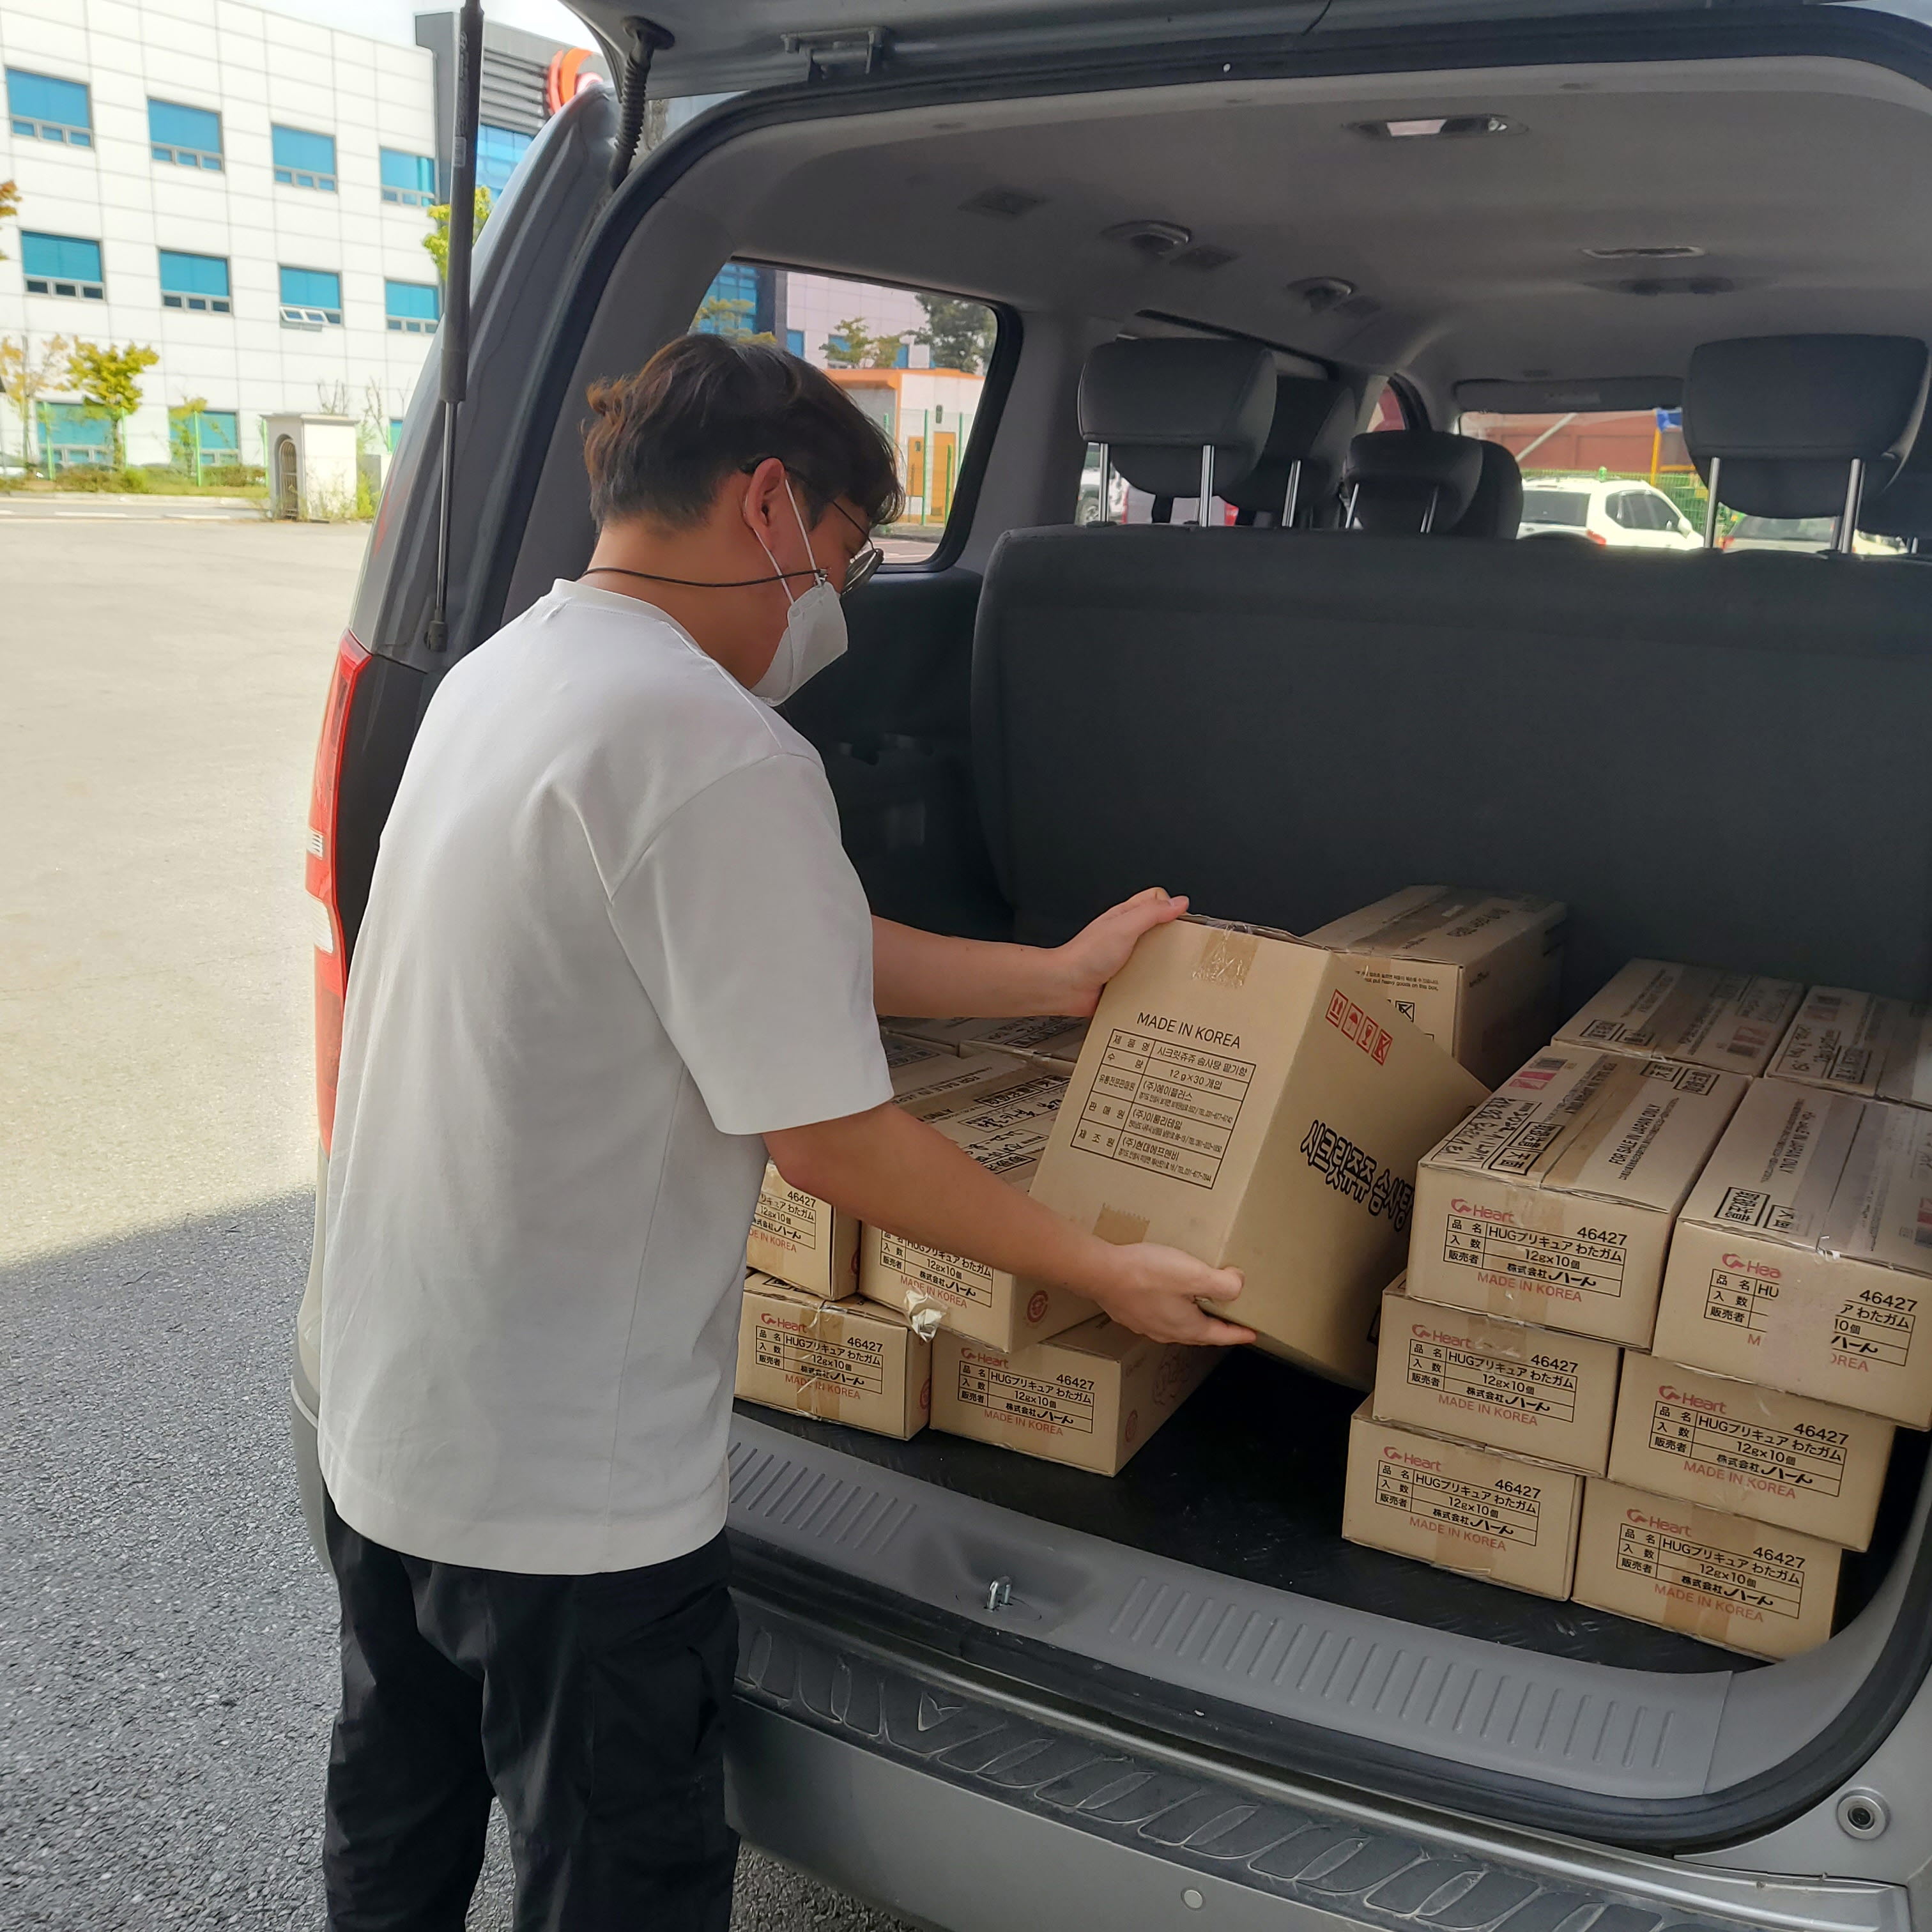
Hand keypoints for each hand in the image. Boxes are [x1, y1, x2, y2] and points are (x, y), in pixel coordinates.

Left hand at [1051, 888, 1188, 1016]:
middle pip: (1160, 929)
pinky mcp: (1126, 979)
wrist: (1065, 986)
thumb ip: (1151, 913)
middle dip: (1173, 937)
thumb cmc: (1085, 955)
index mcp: (1126, 916)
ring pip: (1156, 956)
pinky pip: (1147, 979)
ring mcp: (1126, 957)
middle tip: (1182, 947)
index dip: (1171, 906)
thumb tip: (1179, 902)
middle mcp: (1126, 935)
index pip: (1157, 900)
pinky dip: (1153, 984)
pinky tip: (1157, 988)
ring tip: (1172, 969)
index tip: (1183, 921)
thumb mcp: (1123, 927)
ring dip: (1164, 964)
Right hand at [1087, 1243, 1253, 1345]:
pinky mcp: (1130, 1314)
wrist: (1101, 1272)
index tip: (1251, 1334)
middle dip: (1216, 1329)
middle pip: (1199, 1333)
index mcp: (1187, 1327)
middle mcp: (1167, 1332)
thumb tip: (1238, 1284)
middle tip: (1229, 1321)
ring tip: (1200, 1307)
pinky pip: (1159, 1317)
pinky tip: (1167, 1297)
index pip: (1221, 1335)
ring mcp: (1146, 1325)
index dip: (1238, 1333)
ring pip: (1178, 1326)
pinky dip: (1172, 1311)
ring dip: (1193, 1320)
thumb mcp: (1194, 1275)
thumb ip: (1223, 1284)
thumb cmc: (1146, 1274)